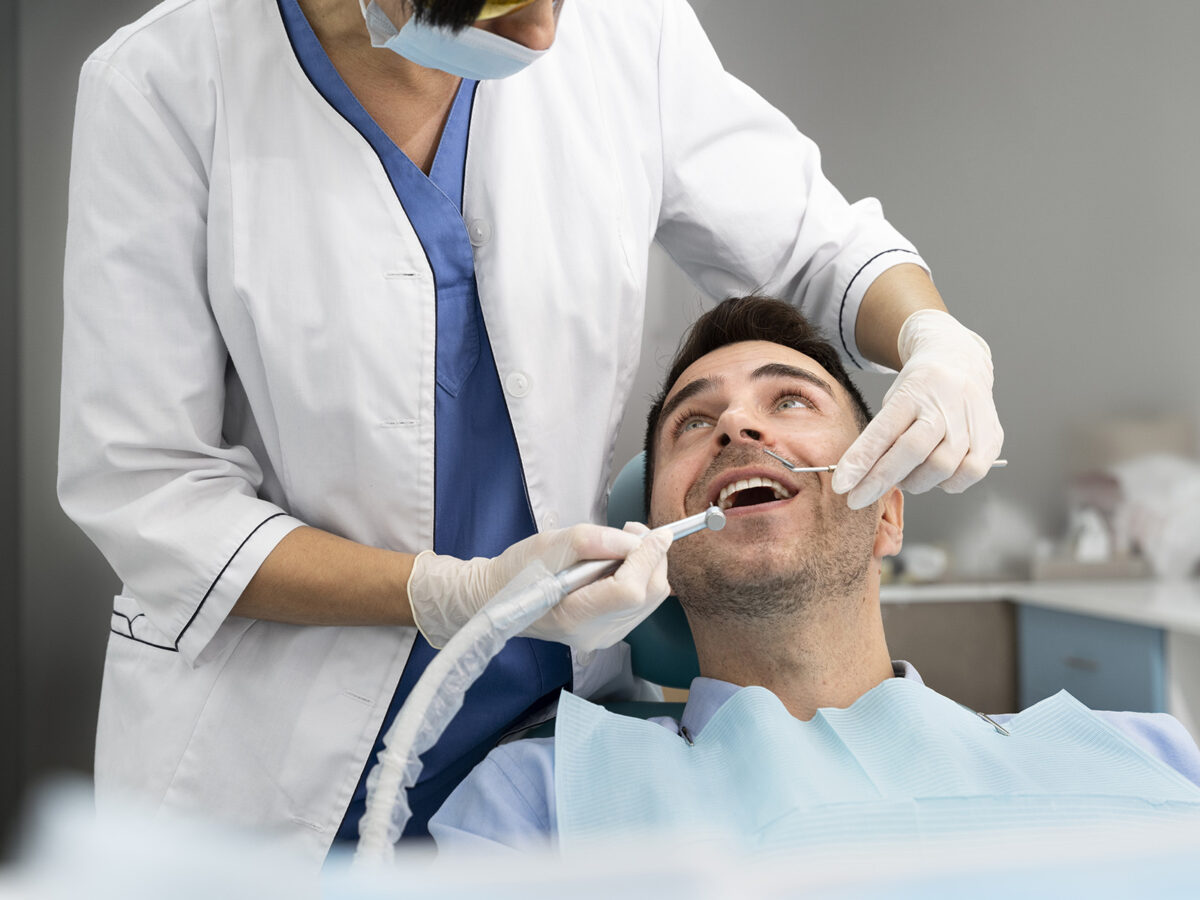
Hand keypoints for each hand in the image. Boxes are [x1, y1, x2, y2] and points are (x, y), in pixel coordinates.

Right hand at [407, 522, 671, 649]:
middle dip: (653, 558)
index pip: (630, 590)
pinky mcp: (610, 633)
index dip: (648, 558)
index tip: (656, 532)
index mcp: (576, 616)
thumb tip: (635, 540)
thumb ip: (594, 541)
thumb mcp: (550, 544)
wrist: (499, 599)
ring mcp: (605, 638)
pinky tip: (618, 565)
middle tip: (634, 530)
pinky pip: (642, 604)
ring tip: (625, 544)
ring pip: (652, 600)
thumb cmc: (519, 571)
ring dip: (649, 566)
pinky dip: (640, 578)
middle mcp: (596, 635)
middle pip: (650, 595)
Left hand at [832, 309, 1002, 508]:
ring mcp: (973, 421)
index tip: (841, 485)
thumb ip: (881, 438)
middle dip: (880, 481)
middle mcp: (946, 404)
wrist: (960, 361)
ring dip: (915, 481)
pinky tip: (936, 471)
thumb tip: (857, 479)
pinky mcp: (992, 438)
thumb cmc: (919, 389)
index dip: (860, 461)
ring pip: (941, 469)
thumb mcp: (893, 401)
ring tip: (906, 471)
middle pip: (913, 452)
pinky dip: (946, 482)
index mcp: (914, 391)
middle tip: (860, 495)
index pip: (883, 431)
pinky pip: (967, 475)